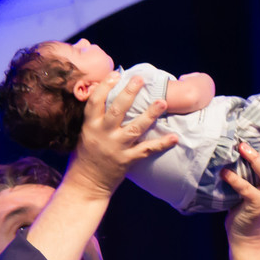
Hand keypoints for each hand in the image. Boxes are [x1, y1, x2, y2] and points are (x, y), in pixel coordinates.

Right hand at [68, 75, 177, 197]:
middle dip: (129, 93)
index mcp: (90, 126)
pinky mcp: (127, 161)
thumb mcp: (84, 133)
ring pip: (135, 128)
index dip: (105, 86)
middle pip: (117, 110)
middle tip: (140, 79)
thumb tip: (109, 95)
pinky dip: (161, 144)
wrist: (85, 185)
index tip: (116, 74)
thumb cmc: (85, 156)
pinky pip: (146, 150)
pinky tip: (174, 137)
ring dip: (150, 114)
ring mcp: (115, 148)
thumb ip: (96, 118)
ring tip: (162, 102)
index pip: (95, 101)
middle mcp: (102, 135)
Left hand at [223, 128, 259, 241]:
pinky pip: (246, 189)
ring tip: (242, 147)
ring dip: (255, 159)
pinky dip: (235, 179)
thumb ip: (257, 166)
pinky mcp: (257, 206)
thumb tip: (243, 138)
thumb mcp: (258, 183)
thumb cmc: (250, 202)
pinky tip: (224, 172)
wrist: (247, 233)